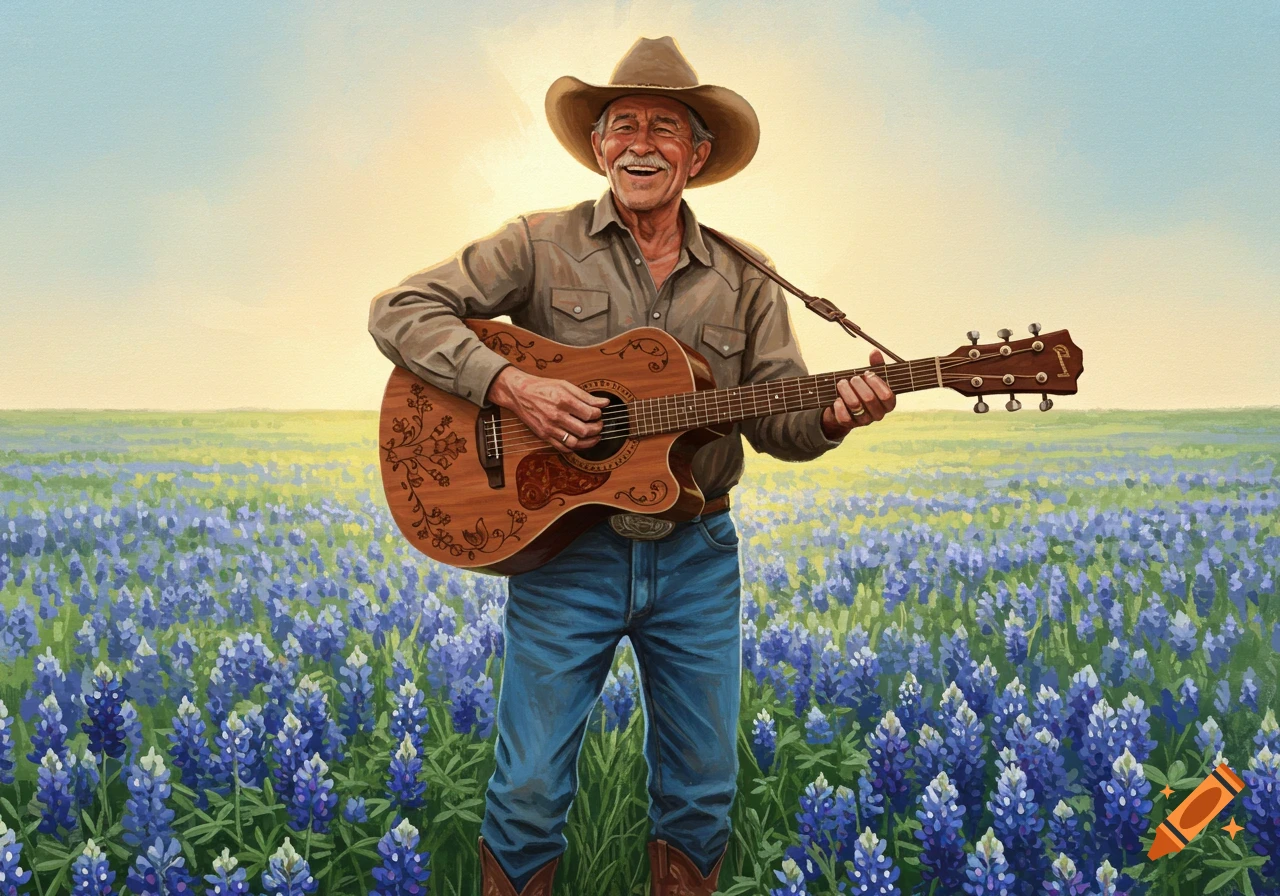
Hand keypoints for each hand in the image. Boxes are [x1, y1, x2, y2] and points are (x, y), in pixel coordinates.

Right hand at [485, 366, 609, 454]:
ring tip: (594, 436)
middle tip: (599, 425)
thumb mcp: (565, 385)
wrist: (519, 393)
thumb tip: (604, 402)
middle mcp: (556, 416)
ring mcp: (549, 428)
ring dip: (589, 442)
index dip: (598, 415)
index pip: (589, 414)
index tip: (598, 413)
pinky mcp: (544, 435)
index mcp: (563, 400)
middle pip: (585, 430)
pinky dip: (574, 448)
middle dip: (597, 429)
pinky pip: (562, 448)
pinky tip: (580, 442)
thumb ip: (585, 396)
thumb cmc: (542, 387)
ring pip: (575, 442)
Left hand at [820, 349, 896, 439]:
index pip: (887, 395)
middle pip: (869, 398)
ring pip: (855, 405)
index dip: (876, 383)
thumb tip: (875, 352)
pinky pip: (844, 416)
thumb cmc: (864, 388)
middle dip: (858, 384)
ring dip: (846, 390)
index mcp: (889, 403)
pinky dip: (839, 405)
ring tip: (842, 383)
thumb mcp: (872, 377)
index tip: (867, 374)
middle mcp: (878, 414)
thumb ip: (876, 366)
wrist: (847, 406)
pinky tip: (837, 398)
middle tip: (853, 378)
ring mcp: (864, 421)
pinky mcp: (849, 425)